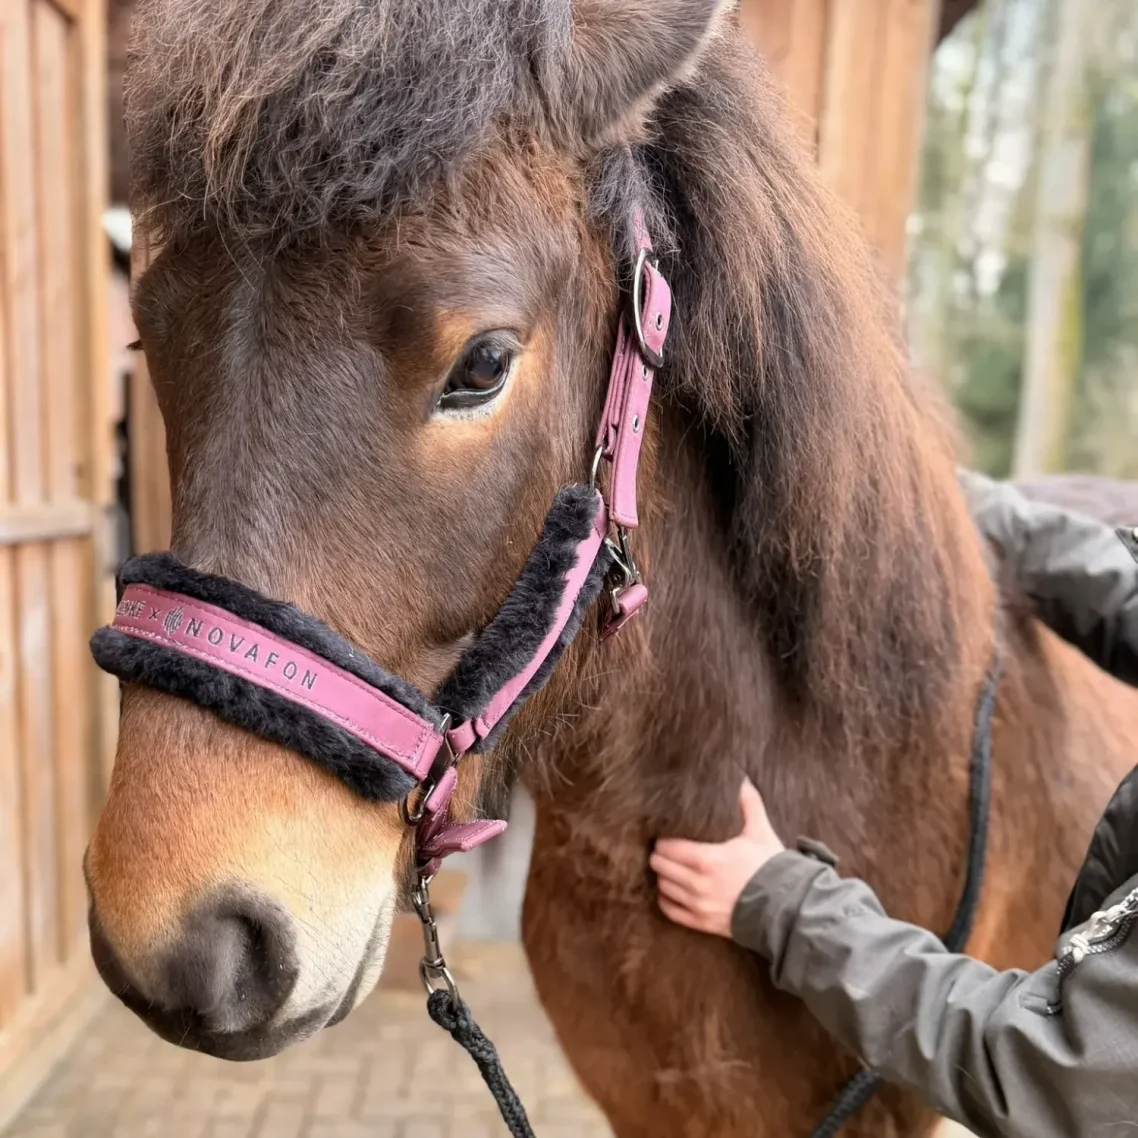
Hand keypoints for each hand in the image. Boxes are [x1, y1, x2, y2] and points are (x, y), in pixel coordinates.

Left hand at [650, 778, 784, 936]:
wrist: (785, 908)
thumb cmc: (771, 868)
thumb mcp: (760, 832)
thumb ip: (749, 804)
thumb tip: (743, 780)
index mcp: (707, 859)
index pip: (669, 848)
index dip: (663, 841)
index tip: (665, 836)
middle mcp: (698, 884)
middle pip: (661, 867)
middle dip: (660, 856)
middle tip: (663, 850)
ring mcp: (699, 906)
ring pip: (664, 888)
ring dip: (663, 876)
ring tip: (666, 868)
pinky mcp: (703, 923)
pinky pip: (672, 912)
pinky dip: (666, 901)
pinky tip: (669, 892)